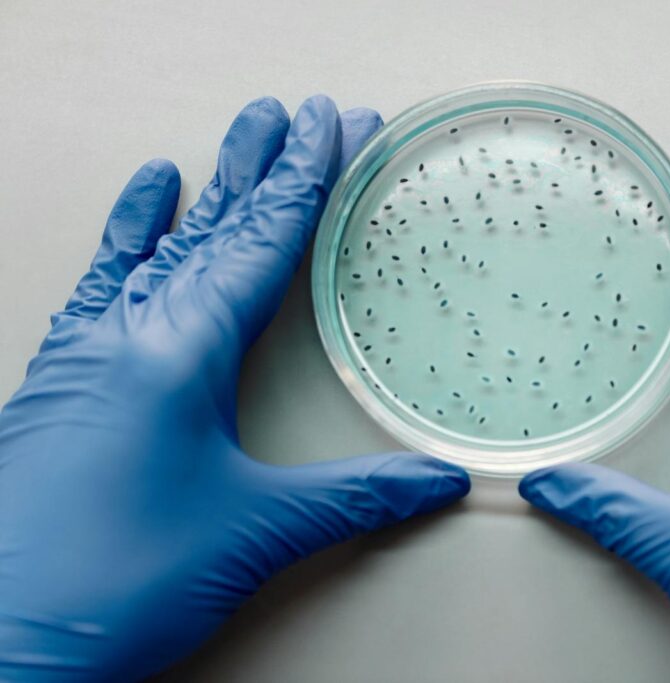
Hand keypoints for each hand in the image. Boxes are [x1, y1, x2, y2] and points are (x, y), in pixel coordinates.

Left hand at [0, 96, 469, 679]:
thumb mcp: (254, 534)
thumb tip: (440, 482)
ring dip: (208, 187)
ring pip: (161, 244)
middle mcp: (127, 334)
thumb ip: (355, 499)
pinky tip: (149, 196)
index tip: (332, 127)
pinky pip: (104, 279)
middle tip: (297, 113)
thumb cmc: (118, 582)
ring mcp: (87, 351)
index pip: (258, 246)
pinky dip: (132, 231)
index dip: (304, 184)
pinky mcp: (64, 378)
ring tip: (238, 136)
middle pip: (212, 228)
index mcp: (177, 354)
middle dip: (264, 167)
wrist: (1, 642)